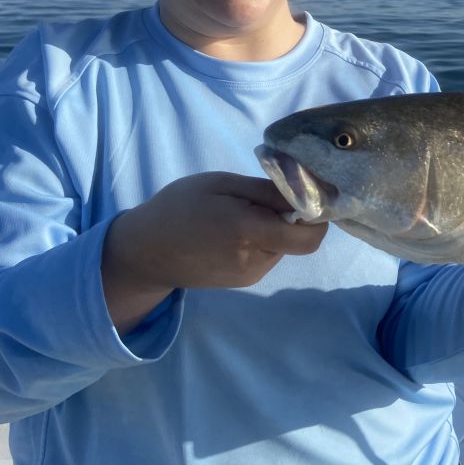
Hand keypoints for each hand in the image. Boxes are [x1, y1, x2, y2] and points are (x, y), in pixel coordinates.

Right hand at [102, 172, 327, 330]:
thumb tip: (307, 190)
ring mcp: (251, 274)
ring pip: (285, 246)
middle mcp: (255, 259)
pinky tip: (236, 231)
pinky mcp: (245, 280)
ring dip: (276, 228)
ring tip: (242, 213)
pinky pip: (270, 255)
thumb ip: (266, 190)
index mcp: (248, 231)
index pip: (309, 235)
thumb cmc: (179, 207)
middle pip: (299, 239)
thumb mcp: (221, 184)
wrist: (145, 253)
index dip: (319, 214)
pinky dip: (264, 240)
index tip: (309, 194)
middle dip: (295, 218)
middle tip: (266, 198)